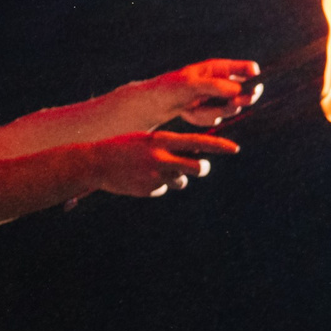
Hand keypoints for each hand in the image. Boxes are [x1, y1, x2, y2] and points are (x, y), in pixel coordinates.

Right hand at [87, 130, 236, 197]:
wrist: (94, 163)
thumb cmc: (123, 148)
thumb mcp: (146, 140)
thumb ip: (169, 147)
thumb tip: (193, 155)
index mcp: (160, 140)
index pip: (198, 142)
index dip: (219, 146)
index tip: (235, 149)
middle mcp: (161, 157)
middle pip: (197, 166)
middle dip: (202, 168)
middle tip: (200, 167)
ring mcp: (156, 175)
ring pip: (180, 181)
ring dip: (176, 178)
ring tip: (156, 172)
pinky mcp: (149, 189)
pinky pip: (162, 189)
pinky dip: (155, 185)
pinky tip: (139, 179)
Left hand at [136, 59, 262, 127]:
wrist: (157, 104)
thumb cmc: (171, 87)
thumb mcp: (192, 84)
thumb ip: (215, 86)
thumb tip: (238, 90)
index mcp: (219, 68)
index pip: (247, 69)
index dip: (254, 75)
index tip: (254, 82)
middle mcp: (223, 82)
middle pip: (248, 91)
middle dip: (241, 99)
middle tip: (234, 102)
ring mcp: (220, 98)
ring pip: (232, 108)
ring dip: (214, 110)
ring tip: (194, 108)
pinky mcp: (214, 112)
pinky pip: (217, 119)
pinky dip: (202, 118)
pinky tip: (189, 113)